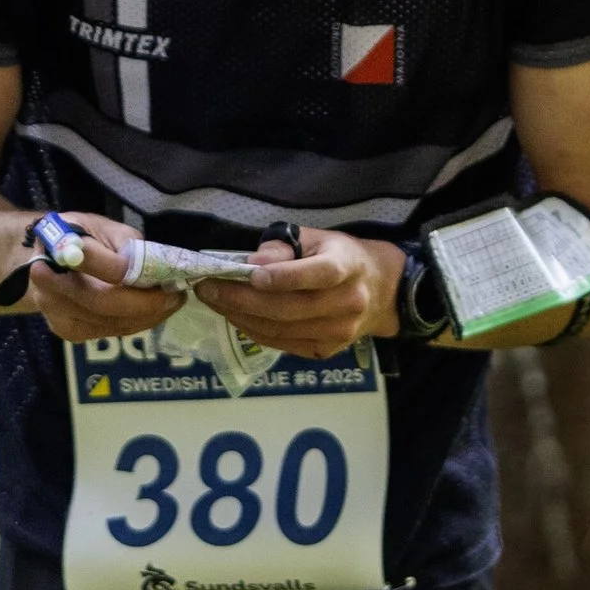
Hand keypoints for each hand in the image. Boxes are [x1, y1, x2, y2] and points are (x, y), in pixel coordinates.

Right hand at [21, 208, 184, 343]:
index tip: (167, 279)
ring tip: (171, 303)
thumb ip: (127, 247)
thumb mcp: (108, 228)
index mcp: (59, 248)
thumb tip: (156, 270)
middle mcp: (49, 284)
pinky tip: (152, 313)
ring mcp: (55, 312)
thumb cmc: (86, 237)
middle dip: (146, 304)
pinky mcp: (67, 331)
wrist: (54, 256)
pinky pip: (108, 332)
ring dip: (146, 316)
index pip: (96, 266)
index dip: (136, 276)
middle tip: (176, 297)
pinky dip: (134, 324)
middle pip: (103, 303)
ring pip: (109, 323)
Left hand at [196, 229, 402, 358]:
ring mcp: (338, 333)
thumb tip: (254, 262)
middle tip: (208, 288)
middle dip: (242, 299)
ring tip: (214, 301)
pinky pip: (282, 343)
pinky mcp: (326, 351)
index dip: (285, 277)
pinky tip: (236, 316)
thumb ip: (285, 247)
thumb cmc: (342, 257)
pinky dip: (254, 330)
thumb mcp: (319, 239)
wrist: (382, 292)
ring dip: (241, 316)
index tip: (251, 275)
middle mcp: (347, 304)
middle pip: (290, 308)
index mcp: (348, 267)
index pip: (319, 274)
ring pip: (280, 329)